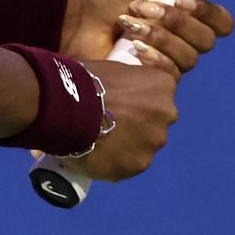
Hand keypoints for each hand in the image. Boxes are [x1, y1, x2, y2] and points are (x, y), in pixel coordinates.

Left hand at [61, 0, 234, 72]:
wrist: (77, 13)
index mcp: (189, 10)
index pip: (222, 22)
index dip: (205, 12)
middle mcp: (183, 37)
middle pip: (209, 40)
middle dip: (177, 21)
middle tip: (146, 7)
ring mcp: (168, 60)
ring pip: (192, 58)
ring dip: (160, 36)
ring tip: (130, 24)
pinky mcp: (152, 79)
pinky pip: (173, 74)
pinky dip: (155, 57)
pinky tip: (133, 47)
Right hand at [67, 59, 178, 182]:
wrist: (68, 108)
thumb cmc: (84, 80)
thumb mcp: (110, 69)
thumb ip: (123, 84)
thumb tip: (116, 92)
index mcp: (162, 85)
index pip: (157, 95)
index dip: (136, 100)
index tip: (119, 104)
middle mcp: (167, 114)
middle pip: (154, 122)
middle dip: (137, 124)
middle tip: (109, 124)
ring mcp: (154, 141)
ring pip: (143, 145)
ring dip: (127, 145)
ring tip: (99, 142)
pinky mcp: (139, 165)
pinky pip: (128, 164)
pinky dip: (115, 162)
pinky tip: (96, 156)